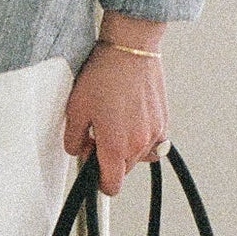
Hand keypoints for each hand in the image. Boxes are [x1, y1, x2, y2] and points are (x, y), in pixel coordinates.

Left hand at [62, 44, 167, 195]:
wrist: (130, 49)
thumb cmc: (104, 75)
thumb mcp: (75, 109)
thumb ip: (73, 140)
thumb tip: (79, 150)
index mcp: (115, 147)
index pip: (111, 186)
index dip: (99, 182)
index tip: (93, 171)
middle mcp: (139, 145)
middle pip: (123, 171)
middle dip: (109, 159)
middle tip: (97, 134)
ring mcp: (155, 134)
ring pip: (138, 157)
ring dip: (126, 148)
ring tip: (115, 123)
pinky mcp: (163, 122)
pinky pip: (154, 144)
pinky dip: (142, 139)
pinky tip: (130, 121)